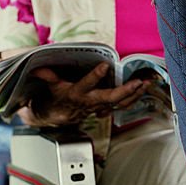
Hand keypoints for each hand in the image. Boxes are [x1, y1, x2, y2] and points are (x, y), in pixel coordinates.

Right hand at [23, 63, 149, 126]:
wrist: (58, 118)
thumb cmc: (56, 99)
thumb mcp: (51, 87)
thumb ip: (48, 77)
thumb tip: (39, 68)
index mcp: (76, 94)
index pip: (86, 84)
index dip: (95, 76)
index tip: (104, 65)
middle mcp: (90, 102)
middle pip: (110, 97)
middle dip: (125, 90)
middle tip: (137, 82)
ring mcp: (100, 106)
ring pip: (120, 102)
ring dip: (134, 93)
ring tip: (146, 83)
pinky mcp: (106, 108)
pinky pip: (123, 104)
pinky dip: (135, 97)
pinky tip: (144, 89)